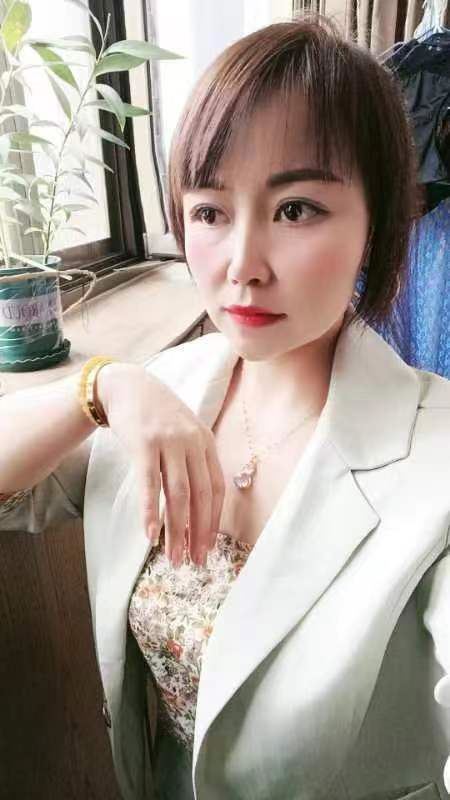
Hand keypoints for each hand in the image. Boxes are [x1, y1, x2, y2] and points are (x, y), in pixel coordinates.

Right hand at [96, 362, 224, 567]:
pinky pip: (150, 484)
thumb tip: (199, 502)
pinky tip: (150, 535)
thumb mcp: (184, 431)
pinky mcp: (144, 443)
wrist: (125, 385)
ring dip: (176, 531)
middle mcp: (192, 441)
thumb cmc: (155, 415)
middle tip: (195, 562)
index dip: (213, 521)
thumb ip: (194, 459)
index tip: (209, 548)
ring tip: (173, 557)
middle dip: (198, 533)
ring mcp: (169, 441)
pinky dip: (151, 512)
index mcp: (206, 442)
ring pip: (178, 495)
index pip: (216, 489)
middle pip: (200, 496)